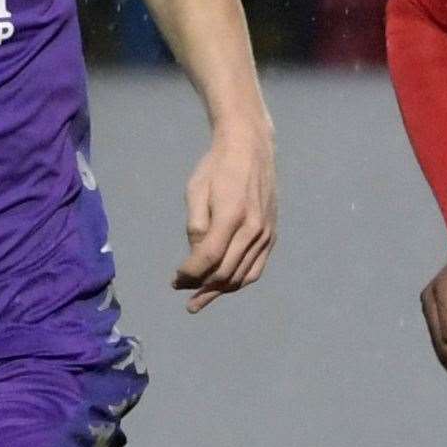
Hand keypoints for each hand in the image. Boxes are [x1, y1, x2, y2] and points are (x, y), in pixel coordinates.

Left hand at [172, 125, 276, 312]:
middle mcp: (253, 229)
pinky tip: (222, 287)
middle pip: (225, 272)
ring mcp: (266, 234)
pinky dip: (238, 282)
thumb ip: (196, 226)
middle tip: (181, 289)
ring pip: (241, 276)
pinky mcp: (272, 235)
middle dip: (200, 286)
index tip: (175, 279)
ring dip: (218, 291)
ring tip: (198, 299)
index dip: (190, 273)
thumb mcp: (196, 190)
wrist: (250, 148)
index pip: (209, 257)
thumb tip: (197, 257)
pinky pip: (256, 269)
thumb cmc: (217, 166)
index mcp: (232, 215)